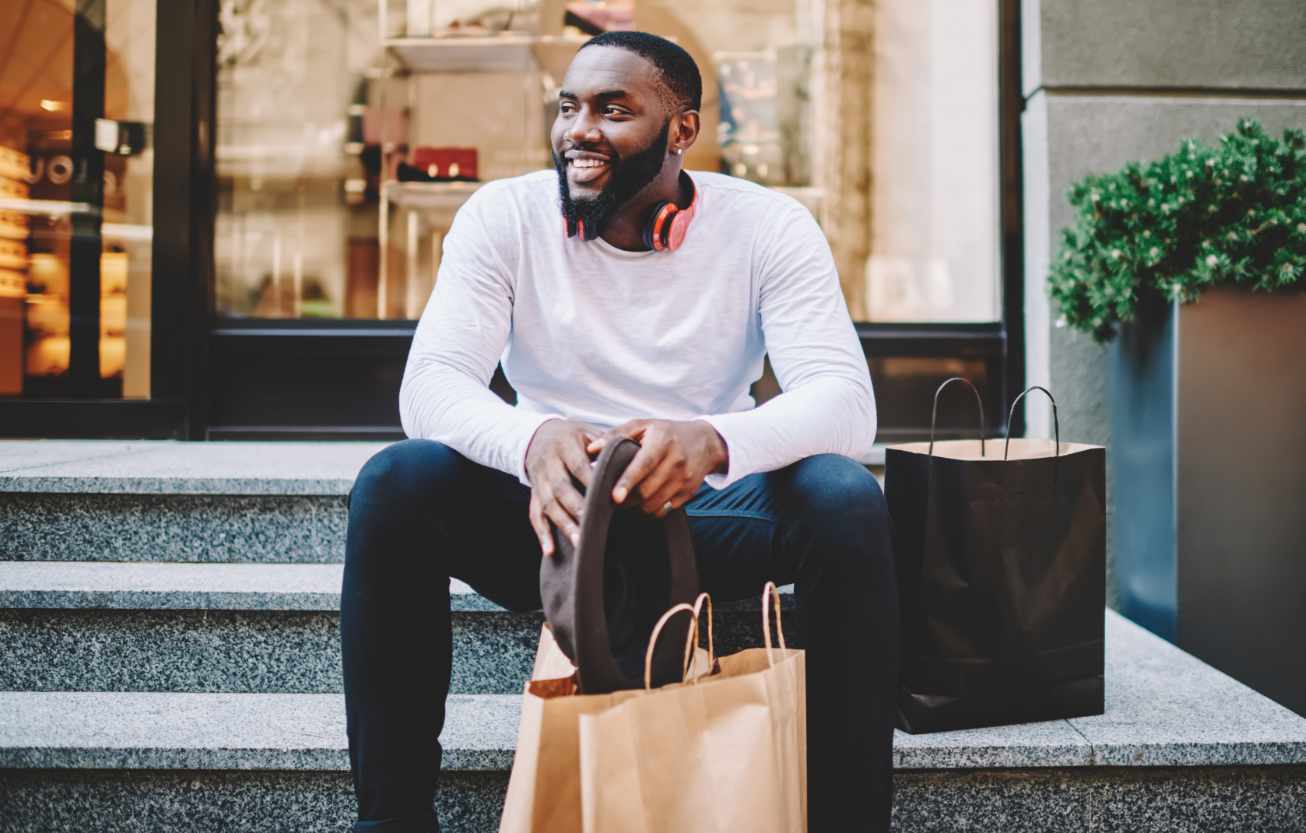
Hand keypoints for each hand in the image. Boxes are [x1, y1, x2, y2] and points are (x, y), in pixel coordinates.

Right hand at [525, 418, 600, 556]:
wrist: (540, 436)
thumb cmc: (573, 436)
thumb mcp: (588, 431)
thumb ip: (606, 445)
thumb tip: (631, 458)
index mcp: (564, 446)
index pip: (577, 465)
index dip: (590, 480)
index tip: (606, 495)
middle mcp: (549, 463)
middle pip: (560, 488)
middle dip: (575, 507)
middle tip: (591, 524)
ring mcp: (539, 480)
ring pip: (548, 505)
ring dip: (562, 524)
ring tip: (579, 542)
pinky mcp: (534, 494)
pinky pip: (534, 515)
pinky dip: (542, 534)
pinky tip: (550, 550)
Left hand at [587, 419, 727, 516]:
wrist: (705, 441)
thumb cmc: (667, 432)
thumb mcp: (643, 425)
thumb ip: (616, 434)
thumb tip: (591, 449)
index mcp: (662, 441)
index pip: (643, 465)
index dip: (627, 481)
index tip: (614, 496)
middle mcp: (676, 460)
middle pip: (647, 490)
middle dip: (628, 497)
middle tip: (615, 497)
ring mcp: (684, 478)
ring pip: (655, 503)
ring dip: (639, 505)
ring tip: (631, 498)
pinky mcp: (689, 492)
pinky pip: (666, 509)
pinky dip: (654, 509)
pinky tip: (648, 500)